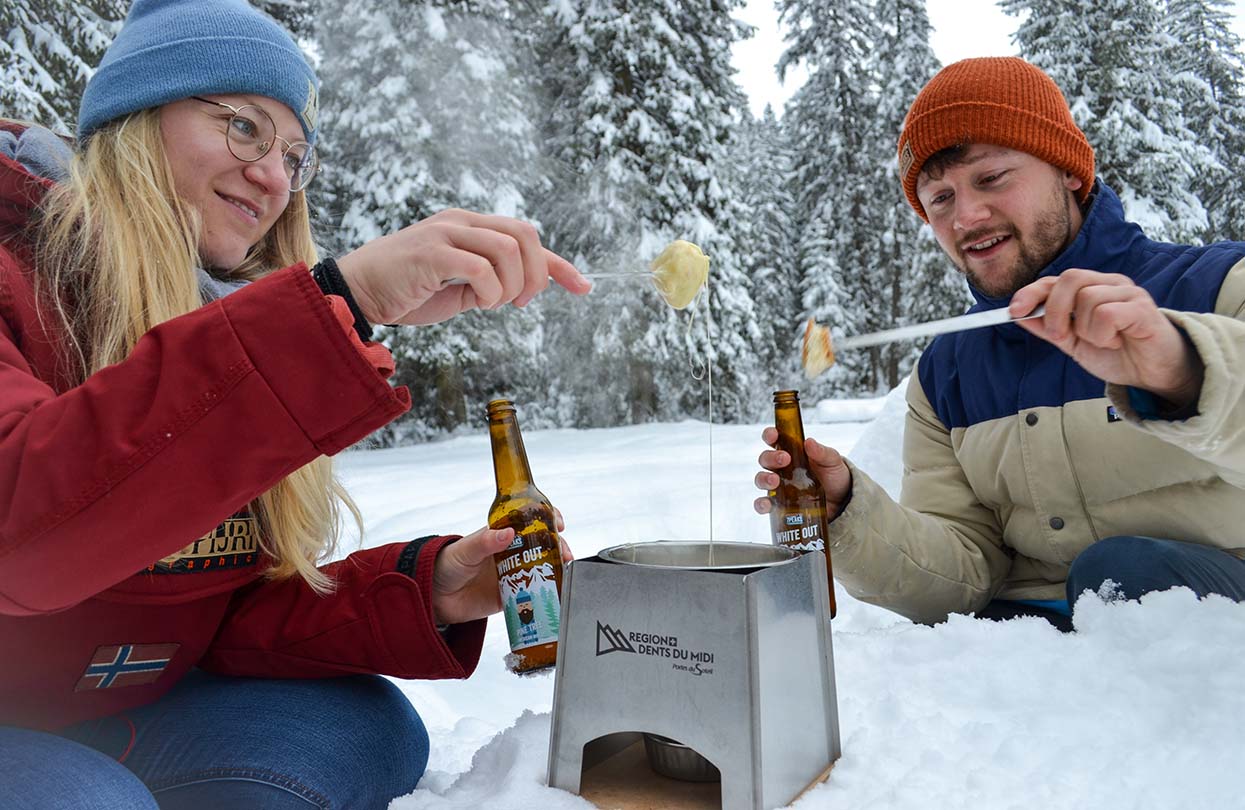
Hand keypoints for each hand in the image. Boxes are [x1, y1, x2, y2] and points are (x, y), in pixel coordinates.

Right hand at [336, 208, 591, 325]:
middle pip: (524, 235)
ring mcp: (446, 233)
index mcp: (471, 228)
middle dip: (537, 274)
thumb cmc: (407, 291)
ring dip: (512, 285)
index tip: (584, 287)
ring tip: (493, 304)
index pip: (526, 238)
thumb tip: (526, 288)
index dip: (559, 265)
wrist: (357, 291)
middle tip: (520, 303)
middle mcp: (462, 223)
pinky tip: (476, 304)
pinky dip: (490, 291)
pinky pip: (480, 267)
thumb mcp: (459, 288)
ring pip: (507, 248)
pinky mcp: (430, 251)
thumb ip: (490, 281)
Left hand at [430, 510, 570, 625]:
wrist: (433, 596)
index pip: (529, 520)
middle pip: (543, 545)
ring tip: (564, 576)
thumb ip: (485, 541)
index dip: (547, 518)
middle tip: (565, 556)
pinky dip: (545, 594)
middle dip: (559, 548)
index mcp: (501, 535)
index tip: (558, 522)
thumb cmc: (445, 564)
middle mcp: (511, 553)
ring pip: (542, 569)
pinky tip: (555, 595)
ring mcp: (512, 574)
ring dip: (556, 570)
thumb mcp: (465, 550)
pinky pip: (532, 594)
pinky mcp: (511, 596)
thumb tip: (507, 533)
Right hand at [752, 427, 852, 516]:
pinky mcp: (779, 504)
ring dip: (764, 479)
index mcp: (792, 452)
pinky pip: (763, 504)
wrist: (842, 502)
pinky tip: (766, 505)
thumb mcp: (832, 462)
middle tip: (785, 459)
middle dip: (771, 457)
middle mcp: (781, 468)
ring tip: (775, 481)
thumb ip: (822, 452)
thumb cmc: (834, 477)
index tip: (773, 435)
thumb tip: (809, 442)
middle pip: (765, 459)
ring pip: (761, 479)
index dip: (770, 435)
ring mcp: (779, 486)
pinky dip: (761, 504)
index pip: (774, 440)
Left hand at [1010, 269, 1203, 407]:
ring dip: (1086, 330)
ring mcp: (1129, 293)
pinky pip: (1106, 313)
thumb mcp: (1074, 343)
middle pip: (1069, 279)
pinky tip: (1116, 341)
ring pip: (1087, 299)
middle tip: (1062, 336)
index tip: (1013, 311)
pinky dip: (1103, 334)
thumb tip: (1017, 314)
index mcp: (1093, 288)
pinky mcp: (1143, 309)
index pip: (1056, 280)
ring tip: (1104, 340)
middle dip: (1055, 311)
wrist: (1152, 374)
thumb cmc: (1117, 353)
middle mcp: (1110, 284)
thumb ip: (1048, 328)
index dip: (1032, 292)